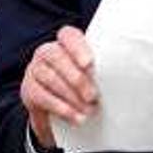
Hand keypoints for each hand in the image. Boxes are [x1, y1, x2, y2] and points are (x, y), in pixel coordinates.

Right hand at [20, 25, 98, 148]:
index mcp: (66, 44)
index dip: (77, 47)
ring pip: (49, 77)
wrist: (58, 114)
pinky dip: (61, 108)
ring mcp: (35, 69)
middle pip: (57, 56)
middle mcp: (47, 52)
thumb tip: (125, 78)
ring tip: (88, 110)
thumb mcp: (93, 77)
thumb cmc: (83, 89)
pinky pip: (41, 96)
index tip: (89, 63)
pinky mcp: (28, 89)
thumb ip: (101, 72)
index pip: (68, 35)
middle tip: (93, 96)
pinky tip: (76, 117)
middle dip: (77, 78)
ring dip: (71, 96)